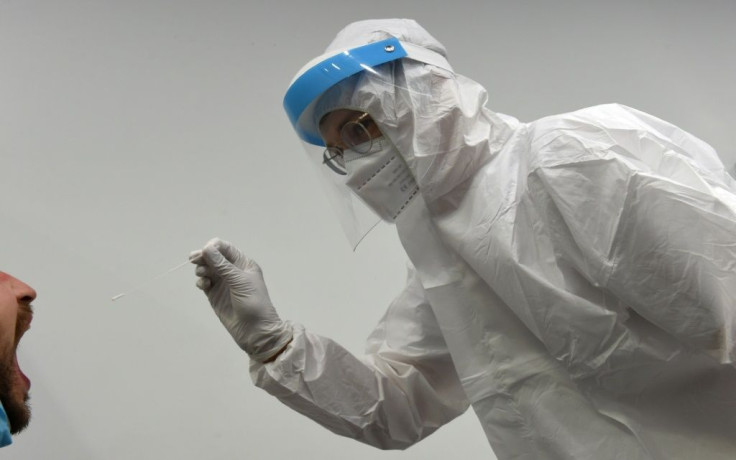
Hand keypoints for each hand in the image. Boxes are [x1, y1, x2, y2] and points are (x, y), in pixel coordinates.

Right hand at [190, 238, 292, 361]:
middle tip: (194, 260)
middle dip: (203, 256)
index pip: (226, 248)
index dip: (214, 247)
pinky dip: (201, 281)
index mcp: (243, 264)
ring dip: (201, 269)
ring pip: (207, 269)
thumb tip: (207, 248)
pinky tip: (204, 286)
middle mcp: (232, 271)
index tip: (204, 251)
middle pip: (213, 257)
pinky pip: (204, 282)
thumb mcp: (240, 282)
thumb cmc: (253, 303)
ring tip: (202, 275)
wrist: (255, 331)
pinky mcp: (215, 295)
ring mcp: (223, 283)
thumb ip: (223, 265)